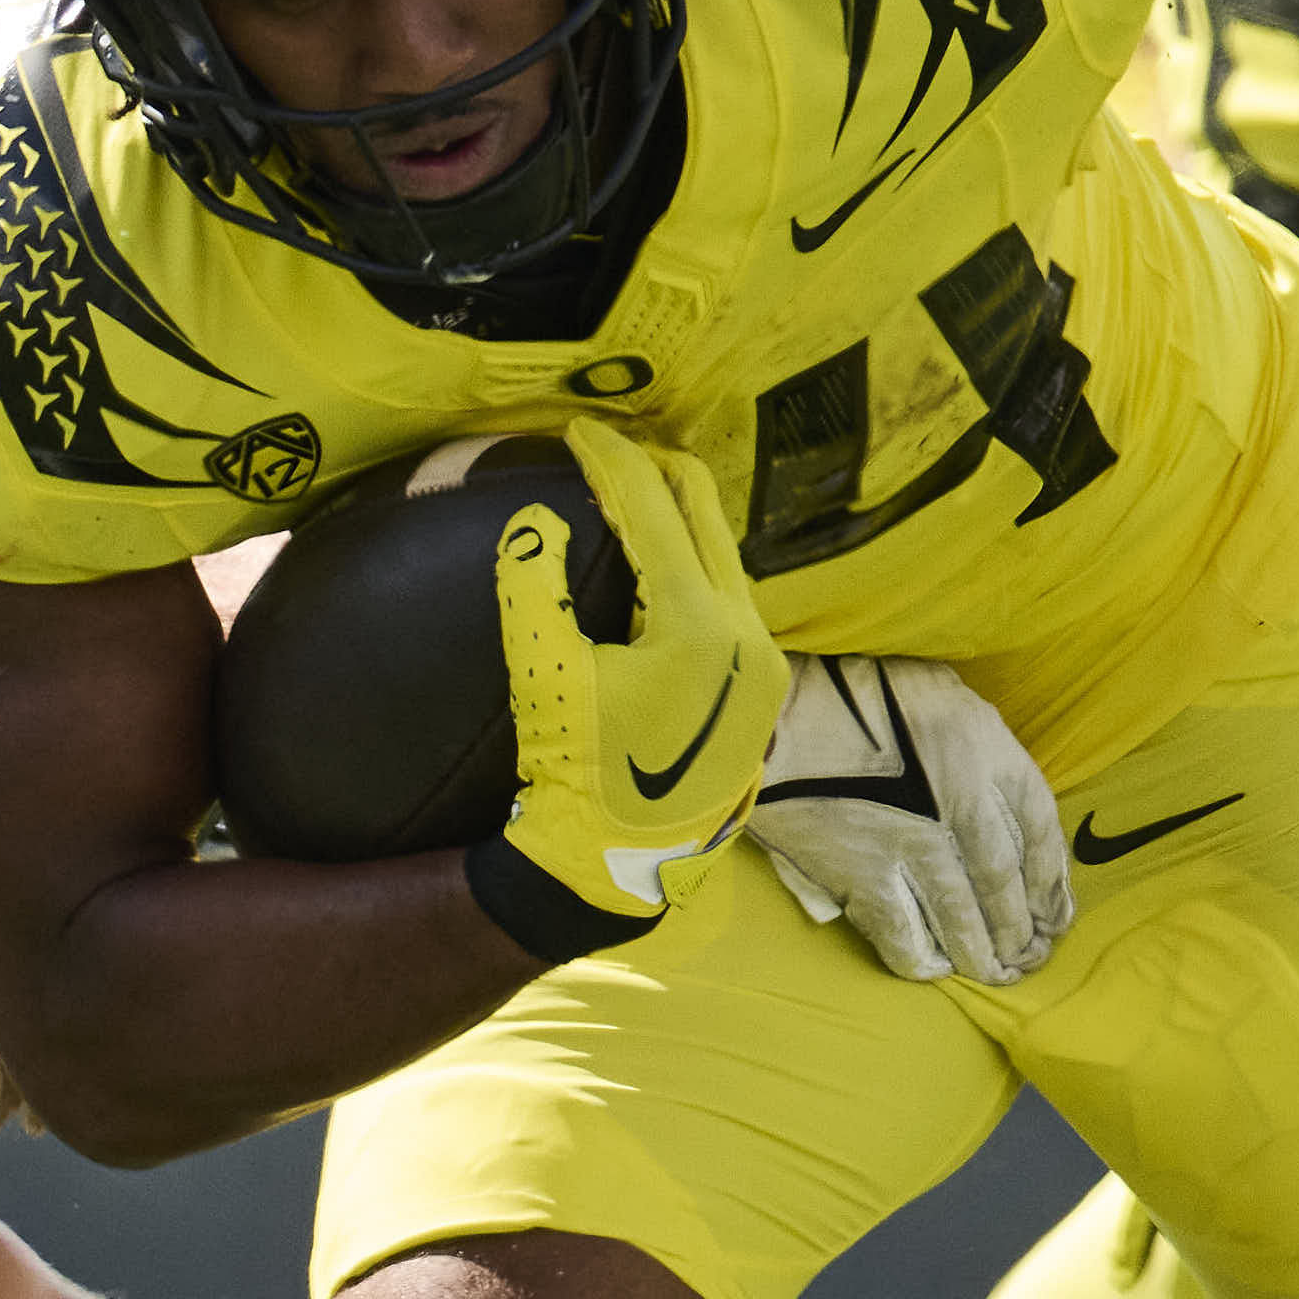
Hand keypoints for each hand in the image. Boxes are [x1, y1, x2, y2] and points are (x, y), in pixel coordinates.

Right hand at [458, 428, 785, 959]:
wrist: (620, 868)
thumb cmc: (580, 776)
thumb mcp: (545, 679)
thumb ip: (533, 587)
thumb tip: (535, 514)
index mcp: (701, 626)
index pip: (653, 510)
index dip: (610, 460)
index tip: (575, 430)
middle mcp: (749, 635)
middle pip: (705, 515)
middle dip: (655, 469)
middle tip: (608, 443)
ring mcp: (764, 662)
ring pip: (723, 554)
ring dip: (678, 515)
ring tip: (633, 488)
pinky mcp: (762, 688)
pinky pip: (731, 595)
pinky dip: (694, 562)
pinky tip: (661, 559)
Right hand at [744, 654, 1071, 985]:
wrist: (771, 713)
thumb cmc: (851, 692)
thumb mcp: (936, 692)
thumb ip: (973, 738)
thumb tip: (995, 787)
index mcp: (983, 748)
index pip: (1040, 826)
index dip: (1053, 878)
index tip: (1057, 909)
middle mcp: (960, 800)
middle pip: (1006, 882)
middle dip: (1021, 929)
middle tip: (1030, 956)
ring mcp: (913, 844)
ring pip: (964, 918)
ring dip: (984, 955)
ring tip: (996, 974)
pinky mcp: (863, 877)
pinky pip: (906, 937)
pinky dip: (926, 960)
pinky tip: (937, 968)